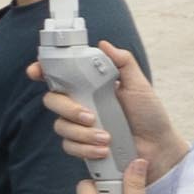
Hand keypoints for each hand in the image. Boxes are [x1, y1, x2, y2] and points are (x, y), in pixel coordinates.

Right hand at [53, 51, 169, 193]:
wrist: (158, 147)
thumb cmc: (149, 115)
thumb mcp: (139, 85)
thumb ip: (123, 63)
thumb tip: (103, 44)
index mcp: (90, 87)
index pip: (59, 76)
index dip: (42, 71)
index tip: (36, 72)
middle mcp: (80, 104)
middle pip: (52, 101)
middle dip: (67, 109)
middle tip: (90, 116)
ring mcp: (80, 127)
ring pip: (60, 126)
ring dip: (82, 133)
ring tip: (105, 138)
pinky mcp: (82, 147)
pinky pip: (69, 146)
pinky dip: (85, 148)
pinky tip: (103, 149)